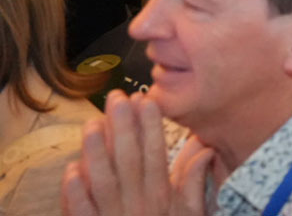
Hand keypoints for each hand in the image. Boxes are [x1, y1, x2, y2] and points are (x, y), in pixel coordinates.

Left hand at [61, 90, 212, 215]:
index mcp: (162, 198)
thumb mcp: (191, 215)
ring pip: (104, 182)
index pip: (156, 156)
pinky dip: (76, 194)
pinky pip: (83, 213)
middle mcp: (139, 205)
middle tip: (117, 98)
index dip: (152, 127)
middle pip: (129, 161)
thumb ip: (195, 184)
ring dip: (97, 153)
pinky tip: (72, 170)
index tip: (147, 101)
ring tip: (93, 123)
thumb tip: (206, 148)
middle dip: (124, 128)